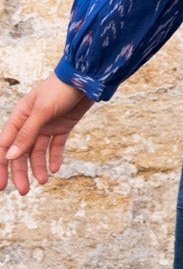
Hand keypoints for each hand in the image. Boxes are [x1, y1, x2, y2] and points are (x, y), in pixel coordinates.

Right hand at [0, 72, 93, 194]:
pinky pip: (56, 146)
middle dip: (21, 172)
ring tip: (44, 181)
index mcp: (20, 117)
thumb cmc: (61, 88)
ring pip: (38, 152)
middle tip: (24, 191)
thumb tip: (10, 156)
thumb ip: (27, 134)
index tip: (1, 186)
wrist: (87, 77)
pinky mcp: (62, 126)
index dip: (2, 166)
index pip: (5, 145)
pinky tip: (56, 169)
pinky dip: (55, 157)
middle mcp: (31, 123)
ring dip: (38, 167)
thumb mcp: (42, 111)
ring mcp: (47, 125)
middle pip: (21, 153)